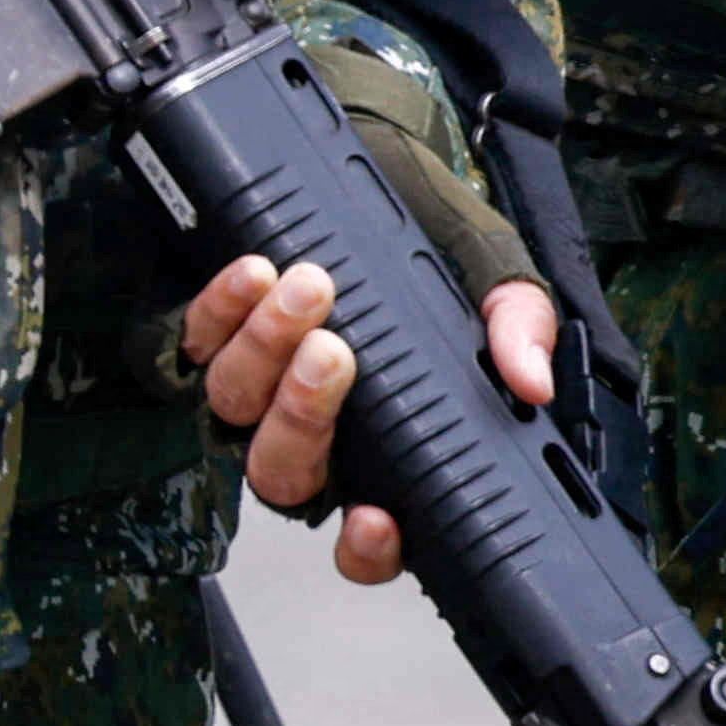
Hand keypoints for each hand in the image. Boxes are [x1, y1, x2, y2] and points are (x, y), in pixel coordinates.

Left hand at [187, 251, 564, 586]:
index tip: (374, 519)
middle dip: (302, 416)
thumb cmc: (437, 253)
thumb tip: (529, 379)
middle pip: (285, 471)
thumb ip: (517, 331)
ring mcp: (257, 391)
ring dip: (264, 351)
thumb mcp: (496, 287)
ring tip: (305, 292)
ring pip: (236, 407)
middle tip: (332, 354)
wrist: (384, 178)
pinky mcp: (213, 337)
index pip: (371, 537)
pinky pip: (197, 342)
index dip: (367, 547)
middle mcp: (316, 436)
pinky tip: (255, 276)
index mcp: (385, 453)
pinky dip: (221, 310)